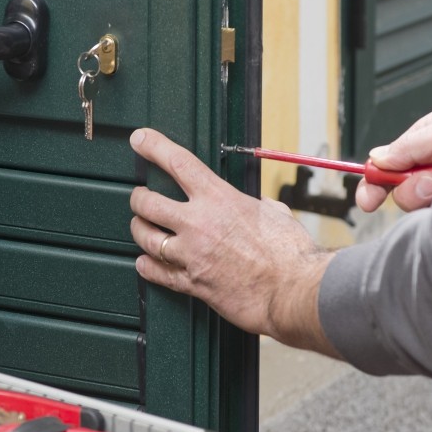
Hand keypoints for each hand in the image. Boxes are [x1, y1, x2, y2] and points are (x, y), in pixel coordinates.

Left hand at [129, 129, 335, 354]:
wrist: (292, 291)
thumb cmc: (290, 254)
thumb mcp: (275, 214)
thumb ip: (258, 207)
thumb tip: (261, 208)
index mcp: (220, 199)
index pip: (178, 162)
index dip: (154, 146)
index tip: (141, 140)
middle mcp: (199, 224)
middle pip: (148, 203)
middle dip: (138, 198)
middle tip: (139, 197)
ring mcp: (192, 254)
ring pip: (146, 237)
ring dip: (140, 230)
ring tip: (141, 227)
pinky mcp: (192, 283)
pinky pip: (157, 273)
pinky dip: (147, 266)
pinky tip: (146, 262)